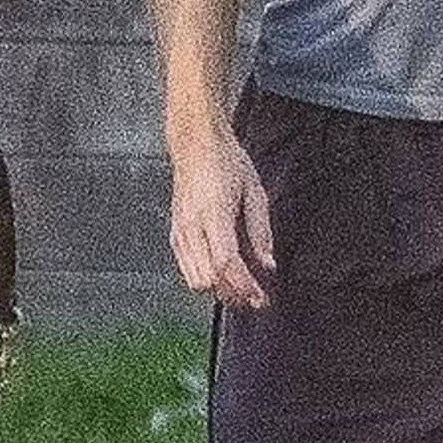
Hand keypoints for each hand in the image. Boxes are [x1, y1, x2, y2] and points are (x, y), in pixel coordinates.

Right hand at [170, 127, 275, 310]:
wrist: (196, 145)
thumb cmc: (226, 163)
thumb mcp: (255, 193)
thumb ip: (261, 232)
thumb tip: (267, 265)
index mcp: (214, 213)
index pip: (226, 263)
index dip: (245, 286)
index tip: (262, 298)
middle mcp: (192, 226)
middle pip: (210, 279)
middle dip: (234, 295)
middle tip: (256, 298)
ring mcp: (180, 232)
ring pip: (196, 280)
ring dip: (220, 291)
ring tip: (242, 290)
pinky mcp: (175, 234)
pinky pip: (188, 270)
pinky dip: (207, 279)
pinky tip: (224, 276)